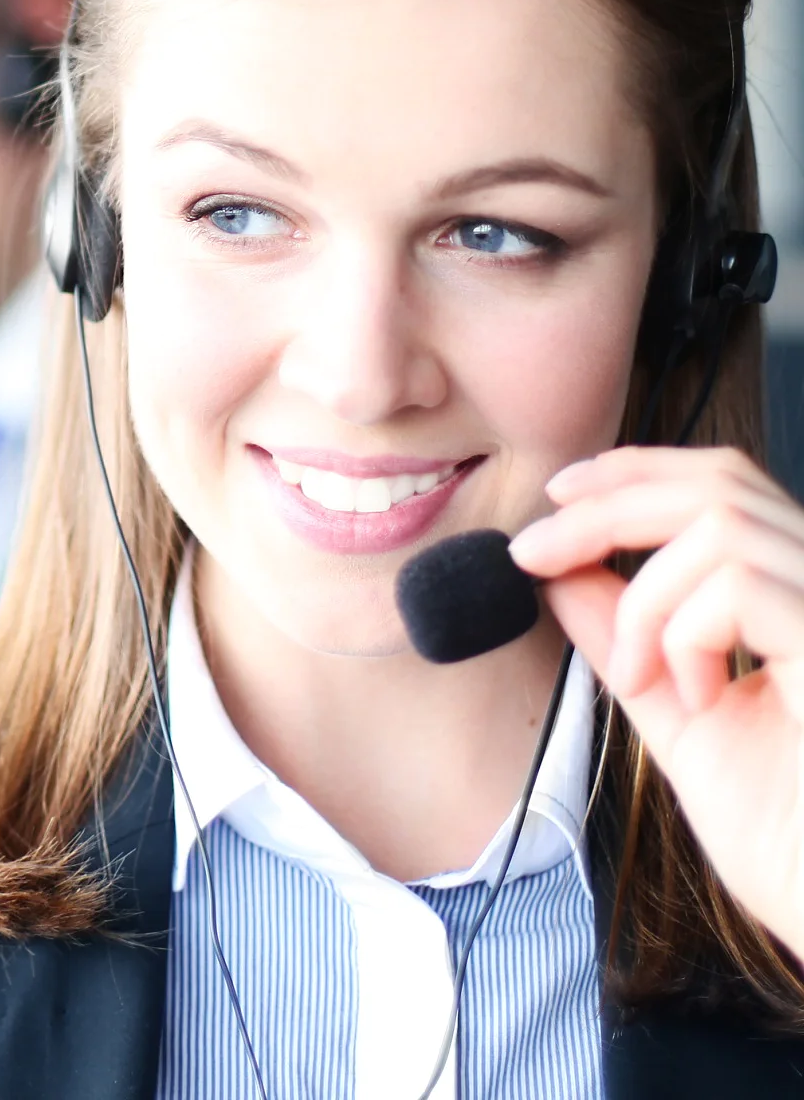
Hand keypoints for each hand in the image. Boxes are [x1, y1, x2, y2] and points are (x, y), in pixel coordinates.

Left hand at [509, 446, 803, 954]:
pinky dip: (685, 632)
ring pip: (719, 526)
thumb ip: (629, 643)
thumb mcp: (684, 719)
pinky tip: (698, 696)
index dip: (637, 471)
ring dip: (645, 599)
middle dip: (606, 506)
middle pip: (717, 482)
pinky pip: (738, 585)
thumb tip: (563, 576)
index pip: (725, 483)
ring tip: (646, 679)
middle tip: (534, 555)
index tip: (560, 496)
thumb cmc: (794, 841)